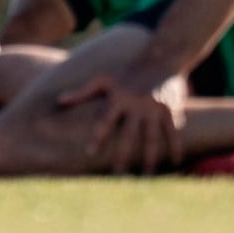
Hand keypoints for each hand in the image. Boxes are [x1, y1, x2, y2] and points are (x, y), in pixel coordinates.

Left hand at [56, 61, 185, 173]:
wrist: (160, 56)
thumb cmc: (126, 71)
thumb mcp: (103, 79)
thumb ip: (82, 92)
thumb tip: (59, 101)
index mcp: (118, 97)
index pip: (104, 119)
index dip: (97, 136)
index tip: (89, 153)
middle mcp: (136, 103)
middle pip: (129, 134)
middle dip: (123, 155)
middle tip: (118, 176)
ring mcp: (154, 107)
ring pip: (152, 137)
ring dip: (149, 158)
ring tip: (145, 176)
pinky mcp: (169, 109)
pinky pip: (172, 131)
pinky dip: (174, 145)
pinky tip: (174, 161)